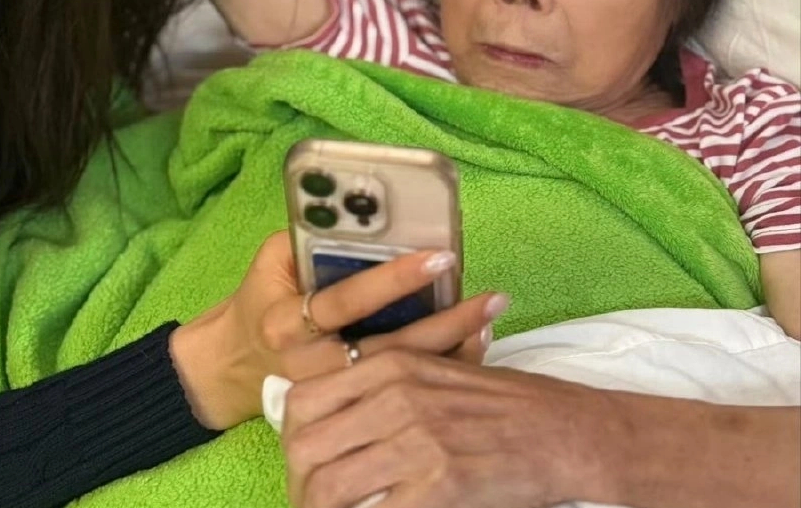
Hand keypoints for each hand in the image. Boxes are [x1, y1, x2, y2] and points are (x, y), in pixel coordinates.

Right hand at [169, 232, 506, 430]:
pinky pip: (406, 391)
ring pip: (402, 377)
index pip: (344, 301)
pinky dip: (443, 367)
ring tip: (489, 315)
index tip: (438, 257)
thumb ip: (312, 238)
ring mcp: (336, 394)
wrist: (238, 360)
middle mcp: (312, 365)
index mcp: (287, 323)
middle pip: (387, 348)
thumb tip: (369, 214)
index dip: (392, 280)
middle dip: (442, 321)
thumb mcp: (275, 258)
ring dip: (452, 347)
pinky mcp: (355, 406)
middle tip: (488, 296)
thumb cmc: (266, 295)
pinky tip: (474, 342)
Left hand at [282, 350, 615, 507]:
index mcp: (388, 363)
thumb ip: (382, 387)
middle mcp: (394, 395)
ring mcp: (416, 439)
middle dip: (300, 486)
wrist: (564, 431)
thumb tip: (327, 417)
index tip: (305, 468)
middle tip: (314, 505)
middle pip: (305, 448)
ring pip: (328, 488)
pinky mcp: (440, 484)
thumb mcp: (433, 373)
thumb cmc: (500, 405)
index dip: (293, 443)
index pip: (301, 402)